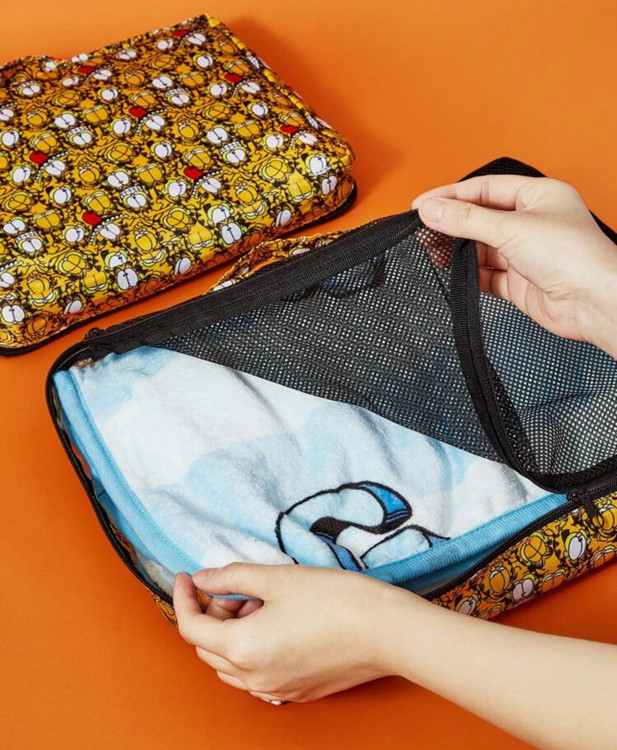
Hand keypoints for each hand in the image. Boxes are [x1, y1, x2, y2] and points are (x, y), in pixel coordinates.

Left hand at [173, 564, 414, 702]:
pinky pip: (256, 675)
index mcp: (242, 649)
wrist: (385, 631)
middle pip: (208, 648)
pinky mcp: (296, 692)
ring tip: (260, 602)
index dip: (184, 599)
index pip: (191, 629)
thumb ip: (231, 577)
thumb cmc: (333, 599)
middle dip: (212, 614)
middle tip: (235, 587)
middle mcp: (253, 678)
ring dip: (231, 634)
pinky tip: (277, 623)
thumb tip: (202, 578)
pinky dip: (252, 649)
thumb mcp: (276, 577)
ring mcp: (275, 690)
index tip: (186, 577)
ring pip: (231, 665)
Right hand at [413, 175, 616, 357]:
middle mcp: (532, 222)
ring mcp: (525, 253)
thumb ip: (466, 220)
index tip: (422, 204)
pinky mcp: (520, 281)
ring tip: (430, 251)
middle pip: (480, 217)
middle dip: (451, 224)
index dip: (451, 195)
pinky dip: (469, 274)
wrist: (593, 303)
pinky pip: (486, 274)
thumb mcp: (511, 229)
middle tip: (422, 229)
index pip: (485, 189)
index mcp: (537, 196)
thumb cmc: (573, 256)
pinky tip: (452, 273)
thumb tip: (431, 210)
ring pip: (481, 247)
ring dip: (457, 251)